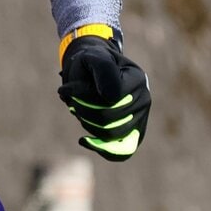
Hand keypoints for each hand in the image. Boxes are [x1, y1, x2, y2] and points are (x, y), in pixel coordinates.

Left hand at [57, 36, 150, 161]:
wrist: (93, 70)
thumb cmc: (90, 63)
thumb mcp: (92, 57)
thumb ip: (102, 71)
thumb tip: (111, 98)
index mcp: (136, 79)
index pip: (109, 99)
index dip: (83, 97)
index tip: (66, 89)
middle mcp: (144, 99)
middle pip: (109, 119)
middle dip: (82, 111)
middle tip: (70, 100)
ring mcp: (141, 118)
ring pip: (111, 135)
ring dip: (87, 124)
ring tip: (78, 110)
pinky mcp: (133, 134)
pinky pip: (122, 153)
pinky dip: (102, 149)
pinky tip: (84, 140)